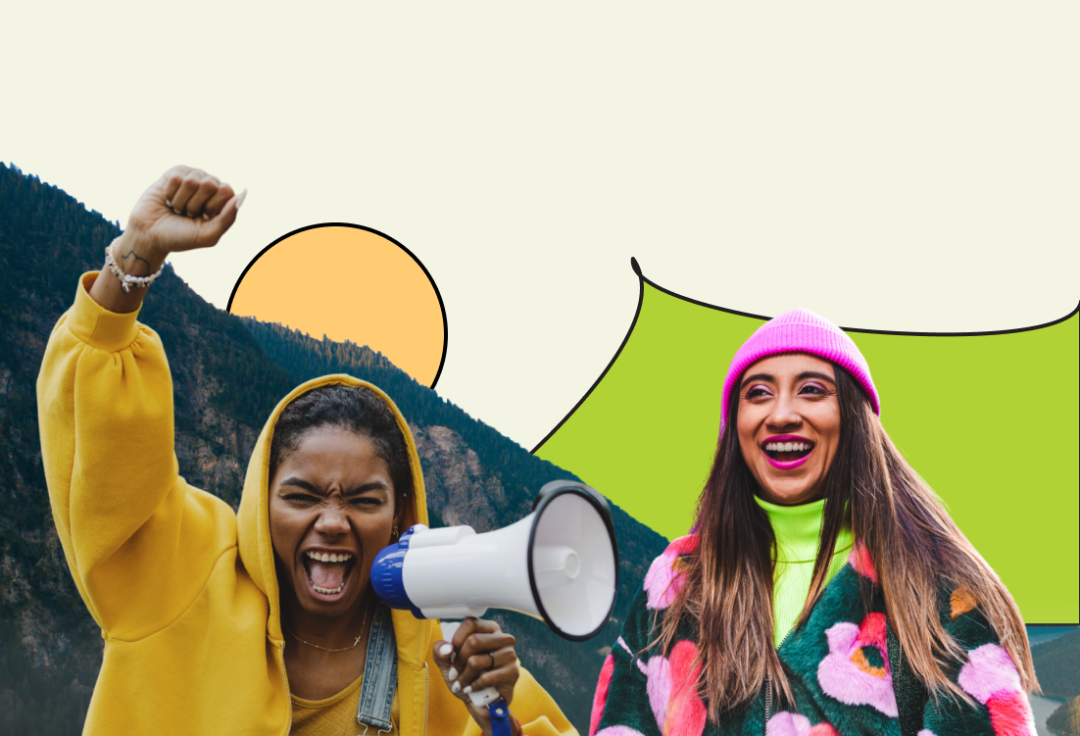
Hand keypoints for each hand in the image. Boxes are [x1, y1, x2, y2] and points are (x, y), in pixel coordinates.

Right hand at [89, 166, 244, 313]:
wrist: (150, 235)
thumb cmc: (181, 237)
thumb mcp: (207, 235)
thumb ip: (227, 218)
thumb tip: (241, 195)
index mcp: (221, 201)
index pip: (226, 190)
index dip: (212, 205)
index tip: (203, 217)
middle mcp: (209, 187)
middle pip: (210, 183)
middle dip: (195, 204)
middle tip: (188, 214)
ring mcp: (192, 178)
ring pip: (191, 180)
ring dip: (181, 201)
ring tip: (177, 209)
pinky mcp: (174, 174)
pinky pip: (176, 177)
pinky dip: (170, 193)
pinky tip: (168, 200)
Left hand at [433, 618, 519, 734]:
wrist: (481, 701)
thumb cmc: (466, 676)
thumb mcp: (448, 662)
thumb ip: (440, 651)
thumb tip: (446, 648)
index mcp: (489, 629)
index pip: (471, 623)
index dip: (456, 639)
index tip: (450, 653)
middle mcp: (503, 638)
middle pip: (473, 641)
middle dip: (458, 661)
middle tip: (453, 674)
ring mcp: (510, 654)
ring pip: (476, 661)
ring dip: (464, 677)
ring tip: (462, 683)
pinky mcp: (513, 672)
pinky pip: (486, 678)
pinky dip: (474, 686)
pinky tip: (472, 688)